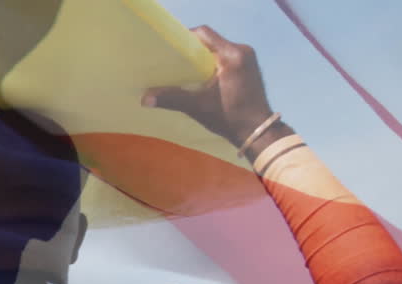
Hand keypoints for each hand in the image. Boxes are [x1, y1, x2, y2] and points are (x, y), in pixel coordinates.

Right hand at [143, 26, 289, 157]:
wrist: (258, 131)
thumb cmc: (229, 117)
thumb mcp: (198, 107)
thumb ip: (172, 99)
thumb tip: (144, 99)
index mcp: (232, 55)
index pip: (204, 34)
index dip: (184, 38)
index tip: (169, 50)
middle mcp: (242, 51)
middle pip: (210, 41)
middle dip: (191, 50)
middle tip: (173, 62)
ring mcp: (248, 58)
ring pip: (218, 49)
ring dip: (202, 57)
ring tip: (185, 70)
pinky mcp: (249, 67)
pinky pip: (226, 57)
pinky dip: (212, 63)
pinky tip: (202, 77)